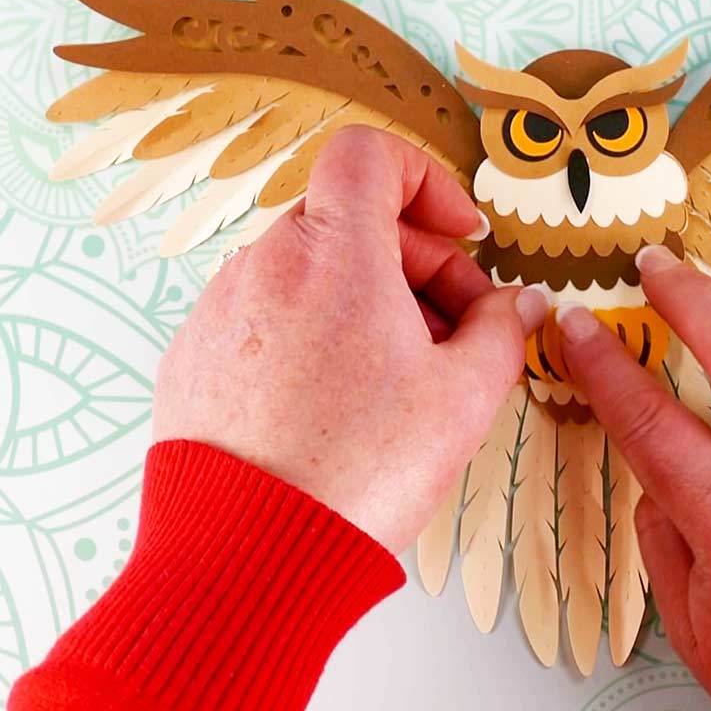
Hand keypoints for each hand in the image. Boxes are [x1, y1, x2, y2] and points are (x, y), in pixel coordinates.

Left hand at [153, 127, 549, 552]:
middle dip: (414, 263)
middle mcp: (263, 265)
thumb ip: (501, 332)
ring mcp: (218, 312)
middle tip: (457, 331)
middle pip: (349, 221)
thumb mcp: (462, 399)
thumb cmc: (356, 473)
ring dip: (364, 304)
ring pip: (306, 274)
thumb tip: (517, 306)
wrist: (250, 555)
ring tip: (400, 382)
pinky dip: (310, 339)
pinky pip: (264, 321)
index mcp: (333, 252)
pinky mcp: (192, 360)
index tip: (460, 236)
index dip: (427, 181)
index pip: (371, 155)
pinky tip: (338, 408)